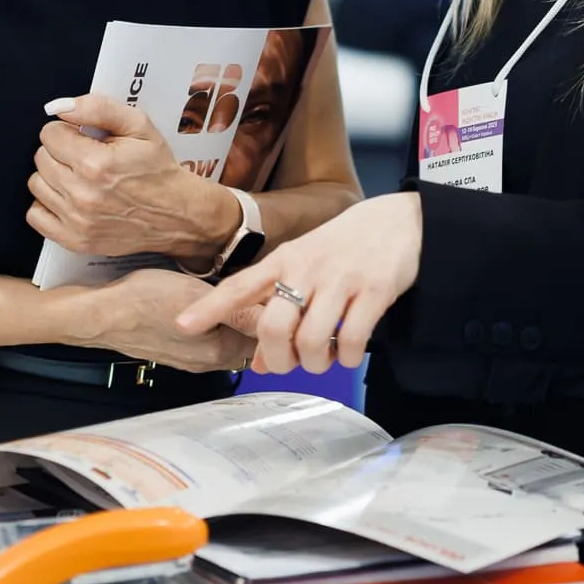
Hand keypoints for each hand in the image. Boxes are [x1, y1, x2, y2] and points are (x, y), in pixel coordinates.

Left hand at [30, 94, 236, 260]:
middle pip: (41, 158)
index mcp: (96, 163)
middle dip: (60, 151)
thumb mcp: (139, 126)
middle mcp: (82, 194)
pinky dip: (47, 204)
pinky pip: (35, 216)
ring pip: (36, 184)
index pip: (50, 134)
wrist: (177, 214)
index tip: (83, 137)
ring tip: (78, 176)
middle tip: (84, 156)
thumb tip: (60, 107)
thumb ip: (98, 109)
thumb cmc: (158, 170)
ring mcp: (76, 221)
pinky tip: (68, 197)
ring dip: (53, 176)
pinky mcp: (75, 240)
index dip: (67, 131)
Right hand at [72, 268, 257, 373]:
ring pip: (230, 341)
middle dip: (254, 317)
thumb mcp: (198, 295)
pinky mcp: (180, 354)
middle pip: (250, 341)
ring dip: (234, 323)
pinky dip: (215, 327)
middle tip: (249, 289)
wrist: (102, 315)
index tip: (268, 289)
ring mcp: (194, 360)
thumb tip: (272, 316)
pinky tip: (204, 308)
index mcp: (221, 350)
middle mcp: (210, 361)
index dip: (270, 310)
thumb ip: (239, 310)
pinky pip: (209, 342)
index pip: (265, 334)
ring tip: (226, 296)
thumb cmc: (145, 300)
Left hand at [177, 192, 421, 375]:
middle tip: (291, 364)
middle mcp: (308, 268)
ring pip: (312, 340)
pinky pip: (352, 340)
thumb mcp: (306, 269)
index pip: (241, 285)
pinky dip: (347, 358)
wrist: (400, 219)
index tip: (182, 325)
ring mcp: (342, 279)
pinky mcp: (375, 290)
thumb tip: (258, 362)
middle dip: (279, 359)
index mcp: (285, 259)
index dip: (211, 307)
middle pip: (275, 327)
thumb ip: (279, 311)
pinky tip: (349, 353)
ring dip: (315, 363)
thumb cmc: (344, 247)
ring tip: (323, 359)